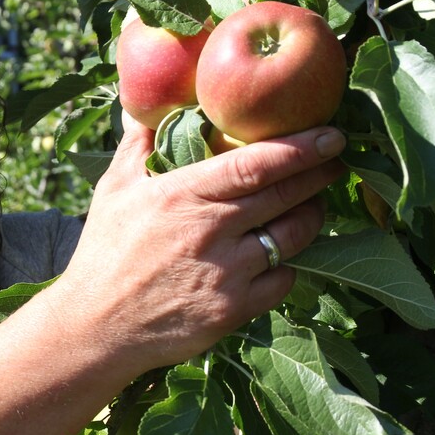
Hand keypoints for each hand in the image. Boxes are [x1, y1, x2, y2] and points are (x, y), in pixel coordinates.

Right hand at [59, 114, 345, 372]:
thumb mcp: (113, 190)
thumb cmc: (104, 253)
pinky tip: (282, 255)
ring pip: (293, 237)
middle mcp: (210, 231)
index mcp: (182, 195)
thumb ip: (138, 145)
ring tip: (312, 204)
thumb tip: (148, 108)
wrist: (97, 326)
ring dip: (311, 217)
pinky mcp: (234, 310)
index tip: (331, 135)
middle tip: (337, 160)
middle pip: (285, 195)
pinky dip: (289, 265)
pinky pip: (283, 280)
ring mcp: (226, 273)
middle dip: (319, 175)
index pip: (254, 164)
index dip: (300, 148)